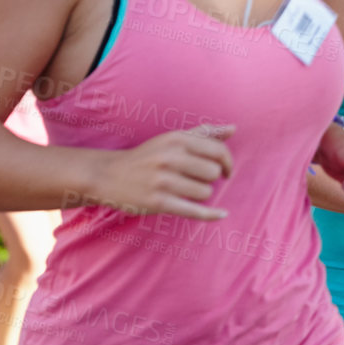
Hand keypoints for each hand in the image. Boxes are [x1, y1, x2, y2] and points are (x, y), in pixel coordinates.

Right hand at [87, 125, 235, 219]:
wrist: (109, 176)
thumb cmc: (147, 157)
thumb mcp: (172, 139)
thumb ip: (203, 133)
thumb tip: (233, 129)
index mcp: (176, 139)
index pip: (218, 150)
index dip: (227, 163)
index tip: (226, 172)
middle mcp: (170, 157)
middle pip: (213, 173)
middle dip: (209, 180)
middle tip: (196, 181)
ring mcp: (163, 181)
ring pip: (204, 192)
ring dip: (199, 195)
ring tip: (184, 192)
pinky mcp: (158, 202)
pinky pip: (195, 211)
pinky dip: (211, 215)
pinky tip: (222, 214)